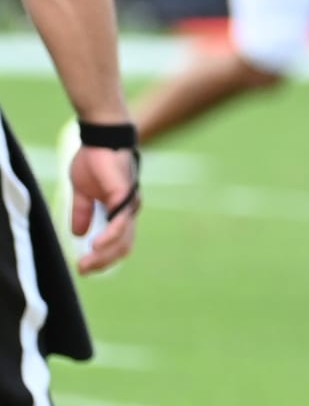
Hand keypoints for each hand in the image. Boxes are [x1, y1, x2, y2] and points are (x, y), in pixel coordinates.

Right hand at [67, 144, 138, 275]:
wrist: (99, 138)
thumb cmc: (94, 161)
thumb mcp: (82, 193)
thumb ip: (82, 212)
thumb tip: (79, 235)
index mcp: (119, 210)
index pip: (118, 242)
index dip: (103, 258)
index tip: (83, 267)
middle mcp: (128, 209)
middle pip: (122, 245)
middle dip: (103, 262)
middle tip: (83, 270)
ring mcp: (128, 202)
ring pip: (123, 238)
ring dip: (104, 255)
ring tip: (85, 264)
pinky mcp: (124, 194)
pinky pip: (120, 221)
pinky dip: (110, 236)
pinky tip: (95, 245)